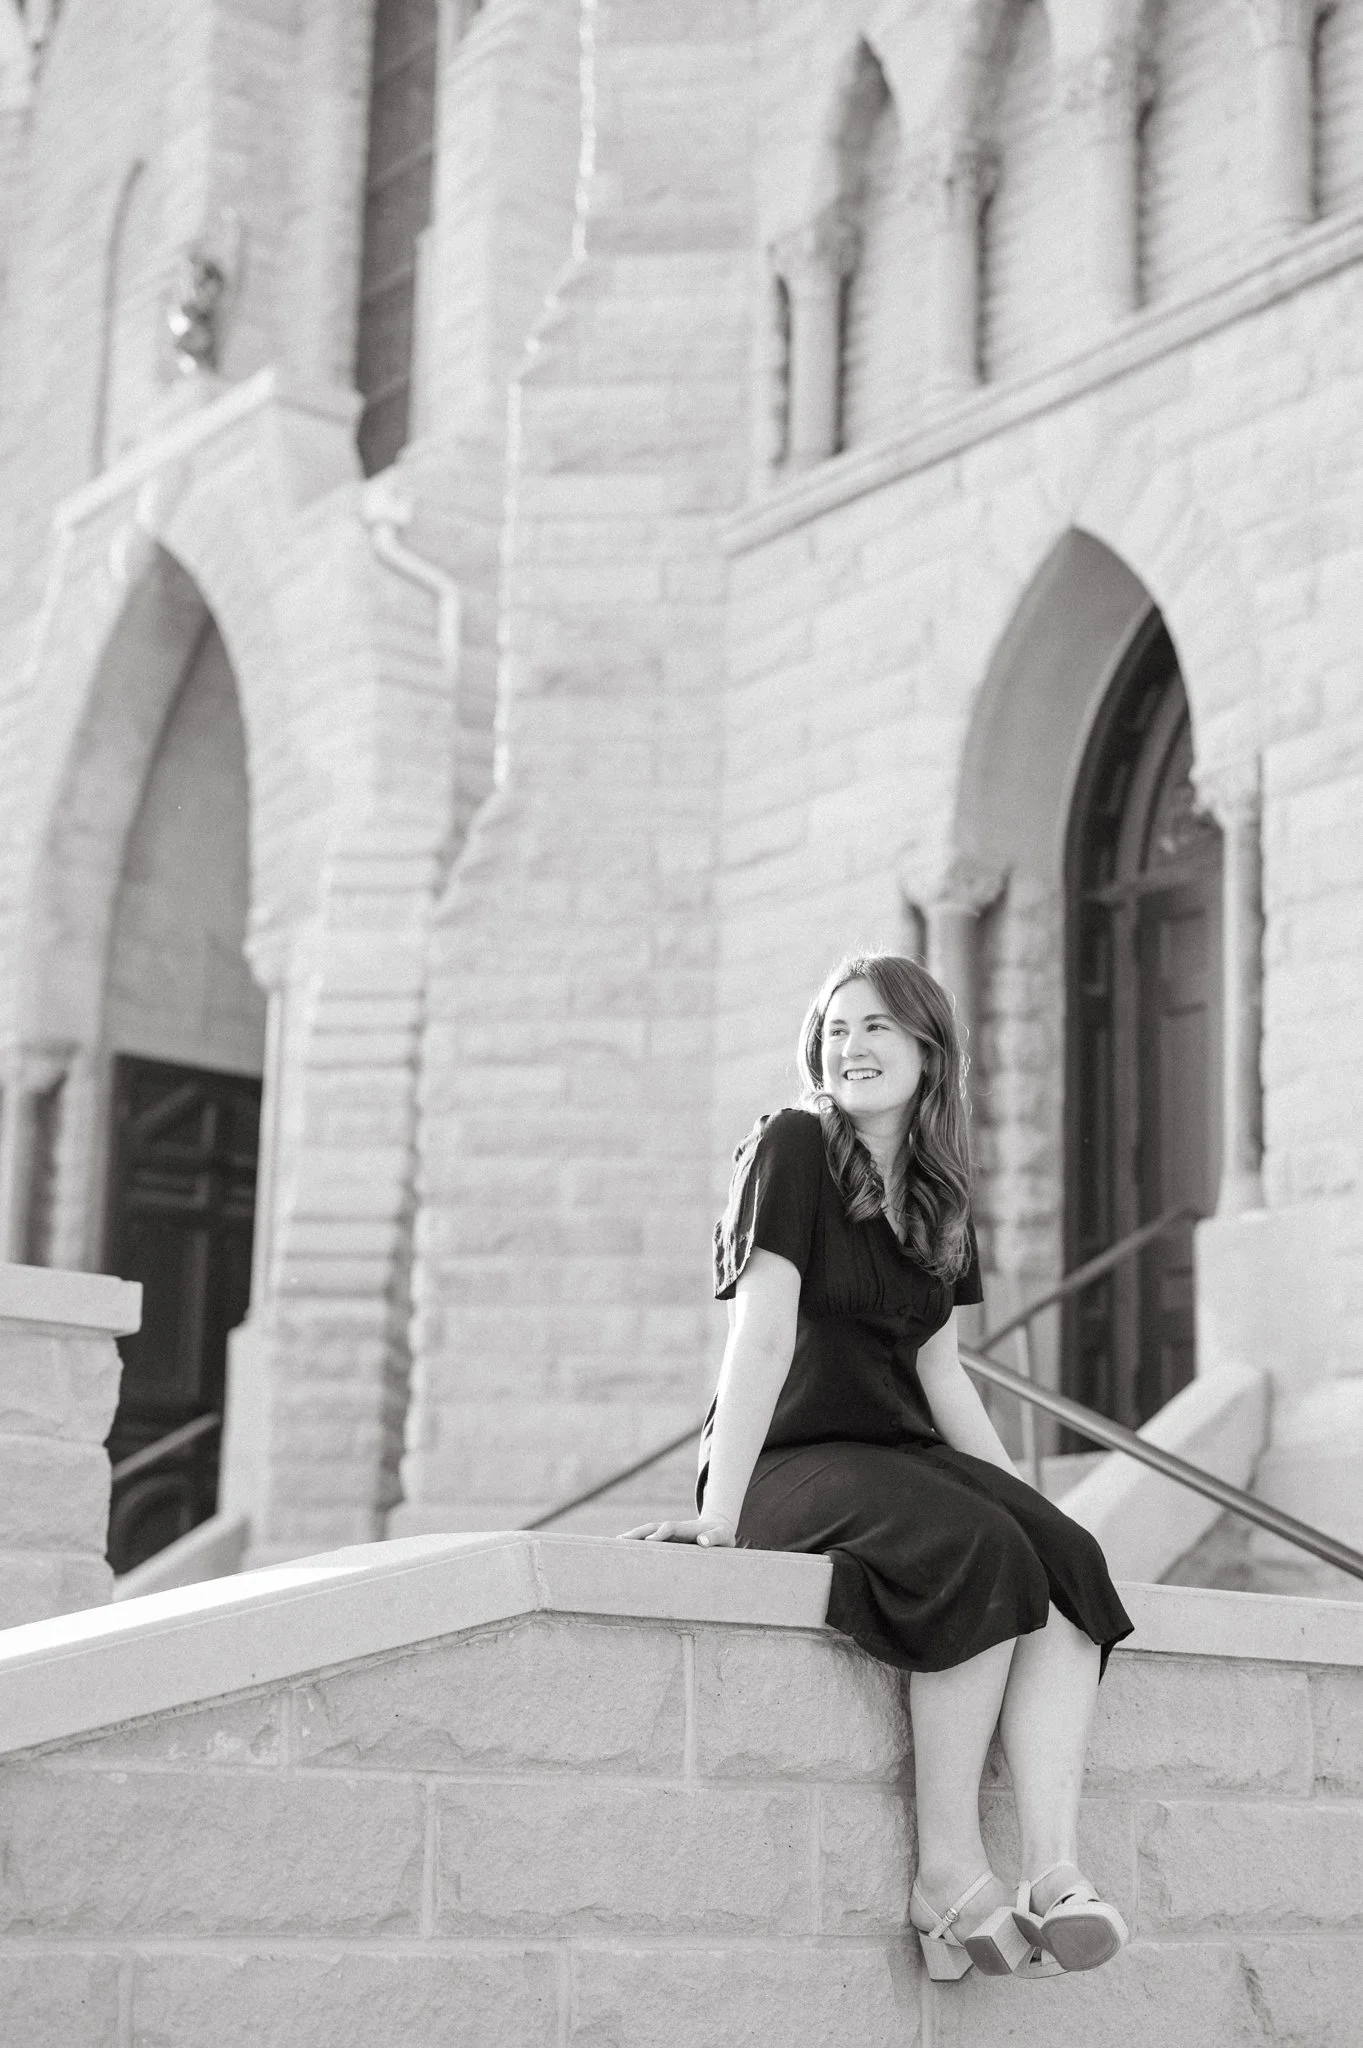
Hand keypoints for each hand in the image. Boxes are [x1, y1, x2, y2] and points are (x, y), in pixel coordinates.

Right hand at [618, 1513, 735, 1546]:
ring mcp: (670, 1534)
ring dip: (634, 1536)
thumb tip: (702, 1542)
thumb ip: (714, 1538)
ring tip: (617, 1543)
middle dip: (638, 1533)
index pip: (671, 1528)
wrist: (719, 1526)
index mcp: (688, 1528)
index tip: (650, 1540)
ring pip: (648, 1532)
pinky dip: (638, 1543)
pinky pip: (650, 1541)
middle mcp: (675, 1528)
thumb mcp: (723, 1536)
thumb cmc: (722, 1535)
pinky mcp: (668, 1541)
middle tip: (621, 1540)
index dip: (660, 1533)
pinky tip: (626, 1550)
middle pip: (653, 1527)